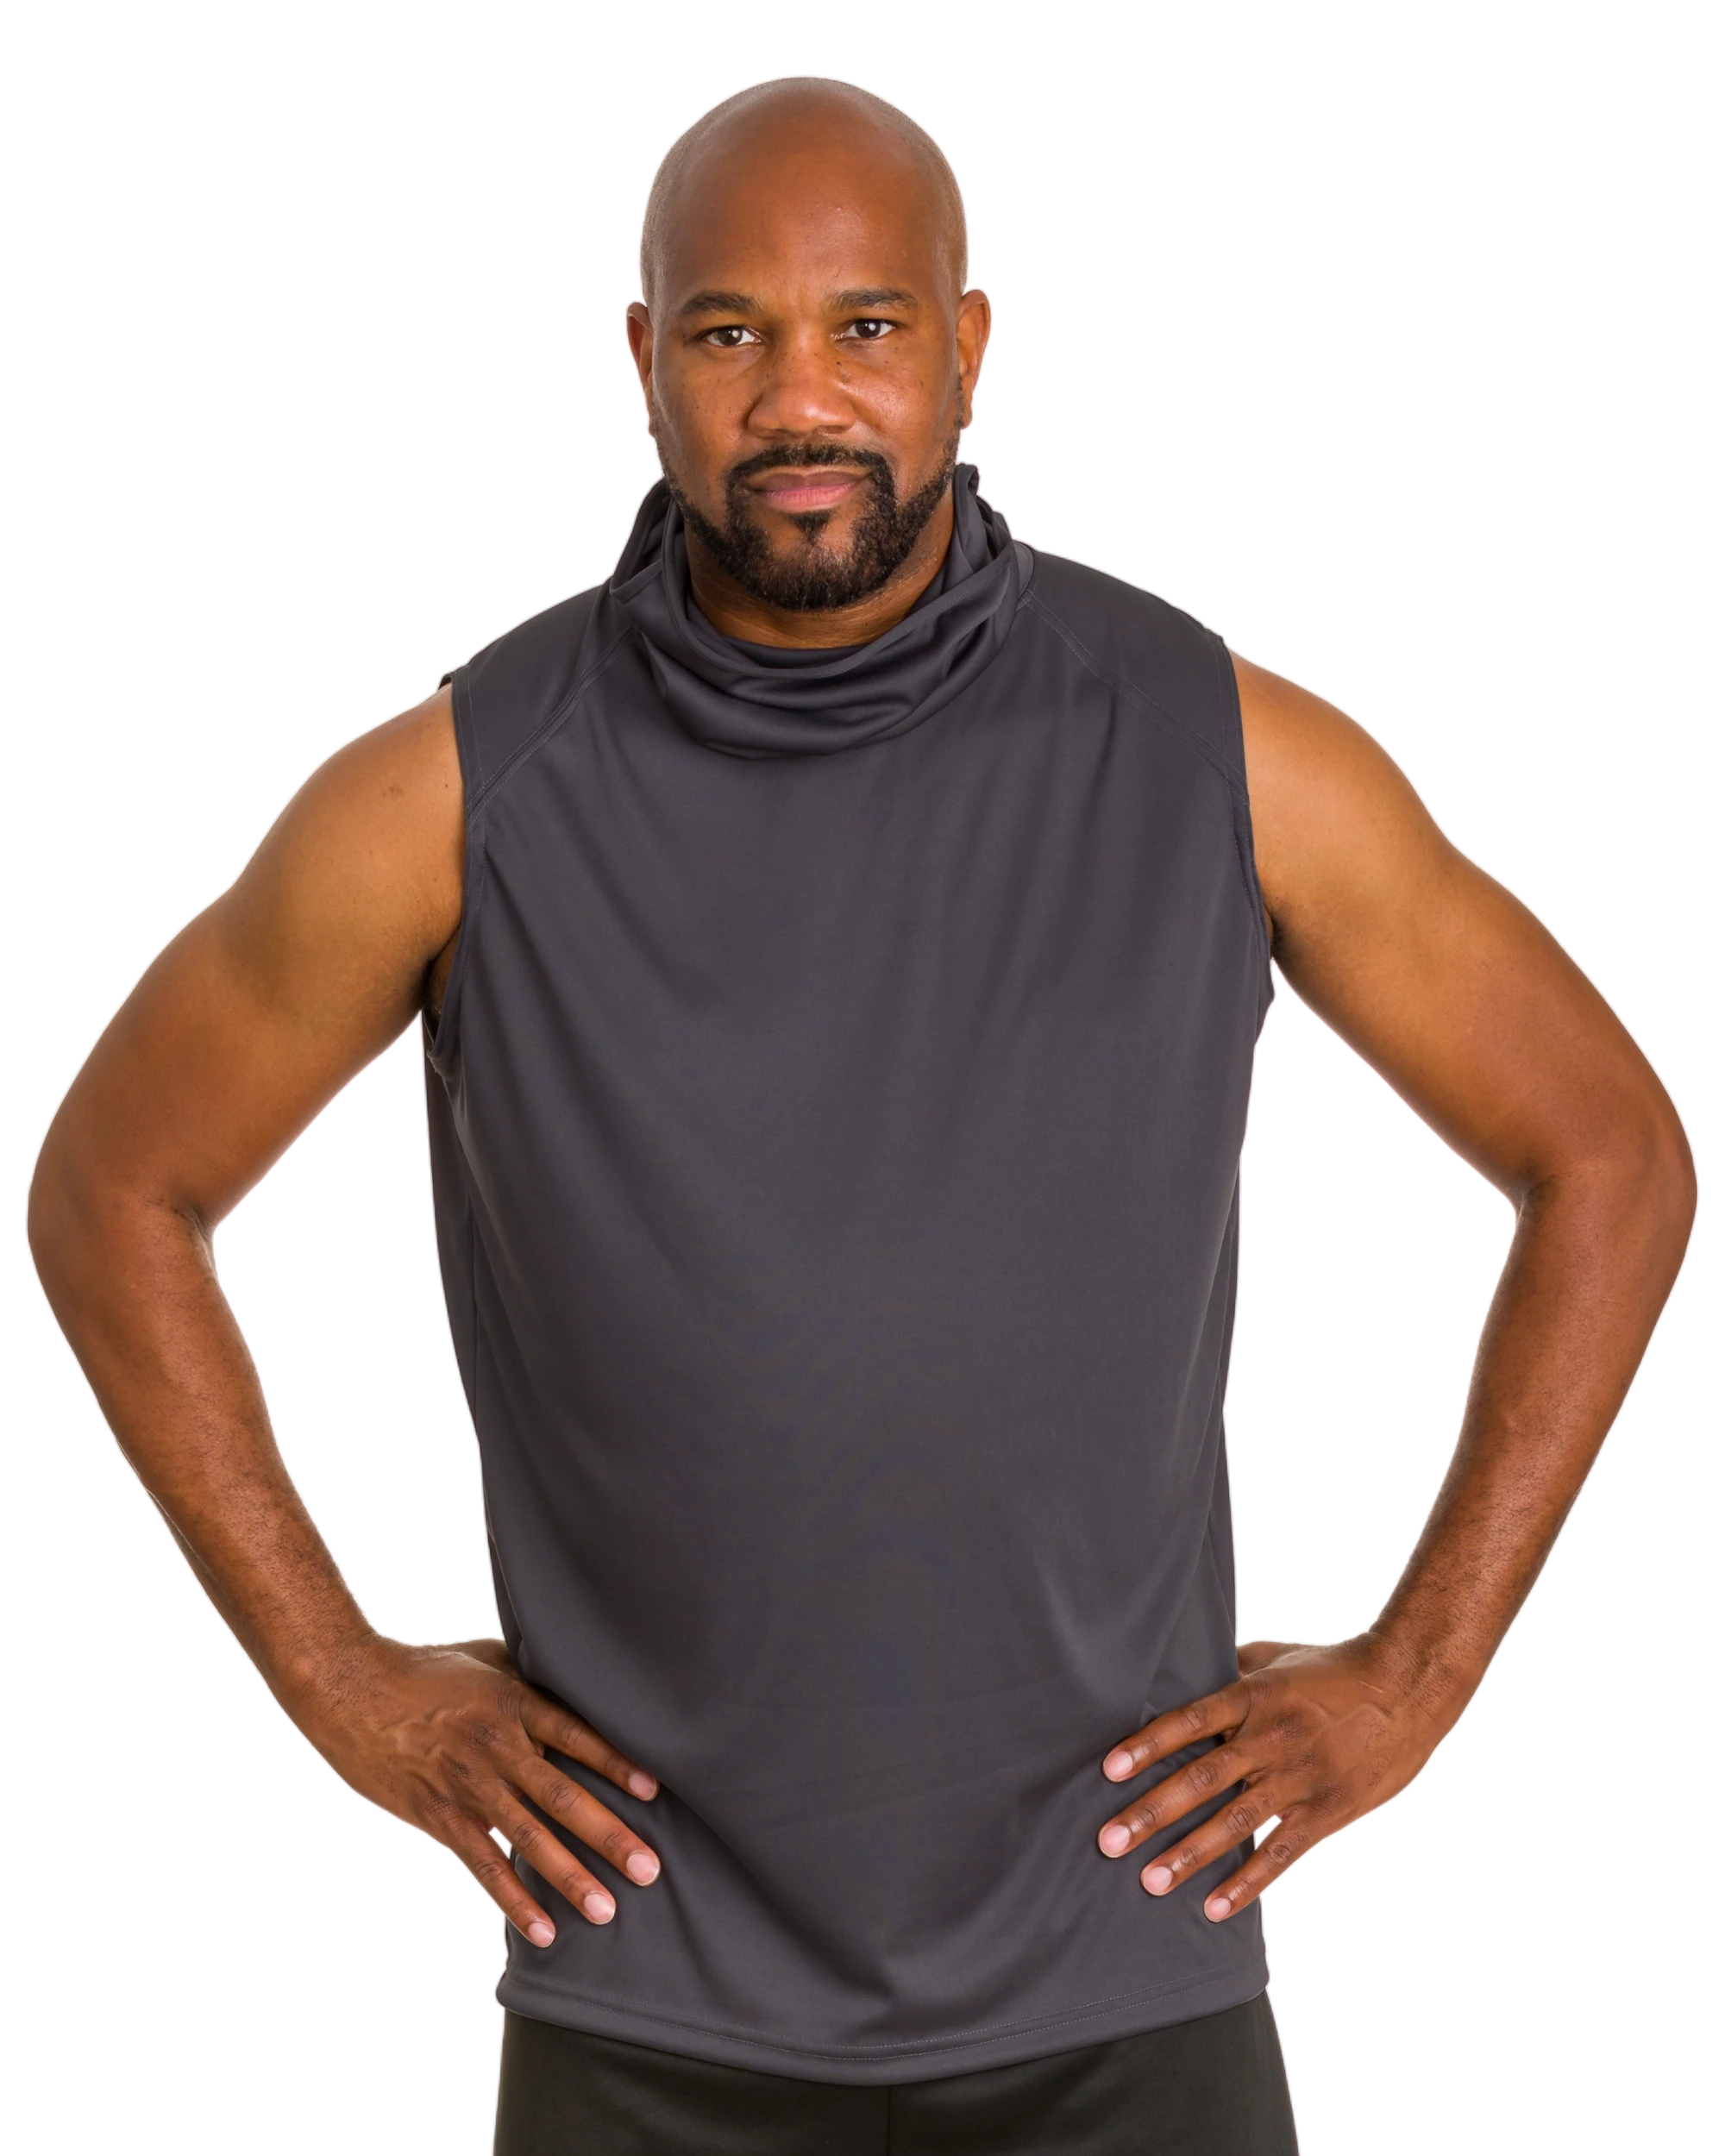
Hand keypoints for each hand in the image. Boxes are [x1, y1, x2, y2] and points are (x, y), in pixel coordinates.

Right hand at [295, 1633, 662, 1945]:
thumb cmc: (426, 1669)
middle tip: (649, 1869)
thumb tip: (580, 1686)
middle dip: (609, 1835)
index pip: (577, 1735)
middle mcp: (498, 1747)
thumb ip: (532, 1679)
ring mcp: (468, 1787)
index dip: (616, 1763)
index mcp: (515, 1703)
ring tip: (606, 1910)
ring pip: (529, 1840)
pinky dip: (514, 1901)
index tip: (654, 1792)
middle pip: (562, 1797)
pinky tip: (544, 1931)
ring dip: (570, 1878)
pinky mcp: (440, 1817)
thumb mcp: (487, 1658)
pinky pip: (484, 1865)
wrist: (351, 1690)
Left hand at [1094, 1632, 1453, 1920]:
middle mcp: (1271, 1739)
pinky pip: (1280, 1853)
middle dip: (1152, 1812)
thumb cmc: (1334, 1668)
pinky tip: (1213, 1909)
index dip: (1148, 1745)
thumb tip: (1185, 1673)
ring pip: (1235, 1822)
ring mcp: (1299, 1778)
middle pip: (1202, 1778)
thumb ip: (1231, 1670)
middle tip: (1110, 1841)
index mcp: (1254, 1696)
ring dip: (1189, 1855)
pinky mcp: (1325, 1812)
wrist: (1406, 1687)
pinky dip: (1246, 1883)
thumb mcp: (1277, 1658)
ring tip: (1149, 1882)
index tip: (1107, 1771)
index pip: (1190, 1721)